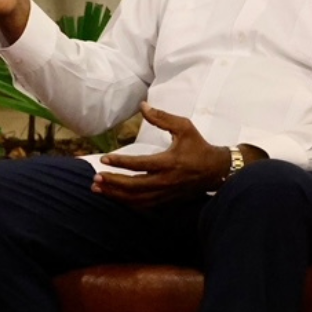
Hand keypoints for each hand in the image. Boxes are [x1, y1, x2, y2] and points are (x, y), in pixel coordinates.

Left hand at [91, 102, 233, 207]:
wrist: (216, 171)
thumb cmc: (198, 147)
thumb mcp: (184, 127)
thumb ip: (162, 117)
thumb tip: (142, 106)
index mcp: (169, 162)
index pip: (140, 164)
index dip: (121, 162)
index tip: (105, 159)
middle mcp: (166, 181)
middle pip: (134, 186)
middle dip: (113, 183)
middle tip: (95, 178)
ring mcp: (166, 193)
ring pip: (136, 199)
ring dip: (116, 195)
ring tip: (98, 188)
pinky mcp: (166, 200)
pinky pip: (143, 205)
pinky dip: (127, 202)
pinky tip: (114, 197)